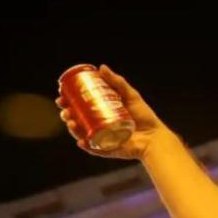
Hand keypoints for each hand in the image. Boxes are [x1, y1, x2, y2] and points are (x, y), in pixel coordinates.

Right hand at [56, 65, 170, 159]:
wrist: (155, 136)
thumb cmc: (144, 117)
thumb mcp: (131, 96)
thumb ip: (117, 82)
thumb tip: (101, 67)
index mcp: (101, 114)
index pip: (80, 108)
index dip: (68, 102)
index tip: (61, 95)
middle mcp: (99, 127)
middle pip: (78, 121)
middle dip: (67, 115)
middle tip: (65, 109)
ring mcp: (102, 139)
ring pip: (82, 135)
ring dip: (73, 129)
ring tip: (70, 121)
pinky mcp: (108, 150)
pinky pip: (93, 149)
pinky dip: (86, 146)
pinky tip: (81, 141)